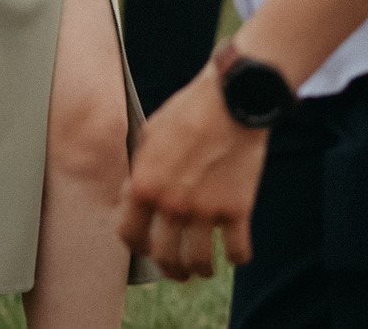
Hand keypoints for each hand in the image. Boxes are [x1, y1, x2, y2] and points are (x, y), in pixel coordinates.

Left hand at [121, 65, 270, 279]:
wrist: (235, 97)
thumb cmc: (190, 109)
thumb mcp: (151, 135)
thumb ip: (142, 170)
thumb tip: (136, 193)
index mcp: (145, 187)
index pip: (130, 235)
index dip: (137, 247)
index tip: (147, 249)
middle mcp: (172, 205)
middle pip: (165, 256)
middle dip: (170, 269)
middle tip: (178, 271)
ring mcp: (206, 209)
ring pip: (198, 260)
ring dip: (201, 270)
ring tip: (205, 270)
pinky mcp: (238, 207)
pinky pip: (237, 247)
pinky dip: (238, 257)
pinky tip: (238, 255)